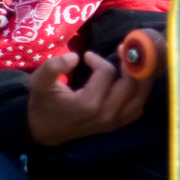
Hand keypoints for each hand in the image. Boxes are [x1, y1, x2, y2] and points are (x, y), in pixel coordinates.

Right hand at [27, 50, 149, 145]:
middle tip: (122, 49)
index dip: (98, 59)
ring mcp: (114, 122)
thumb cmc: (44, 103)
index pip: (106, 73)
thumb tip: (75, 57)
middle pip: (131, 84)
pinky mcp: (116, 125)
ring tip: (132, 61)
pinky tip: (132, 81)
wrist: (44, 130)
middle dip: (129, 62)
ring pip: (140, 96)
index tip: (87, 56)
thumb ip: (53, 67)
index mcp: (89, 104)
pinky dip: (139, 93)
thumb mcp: (39, 82)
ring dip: (140, 76)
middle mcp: (106, 114)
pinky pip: (137, 108)